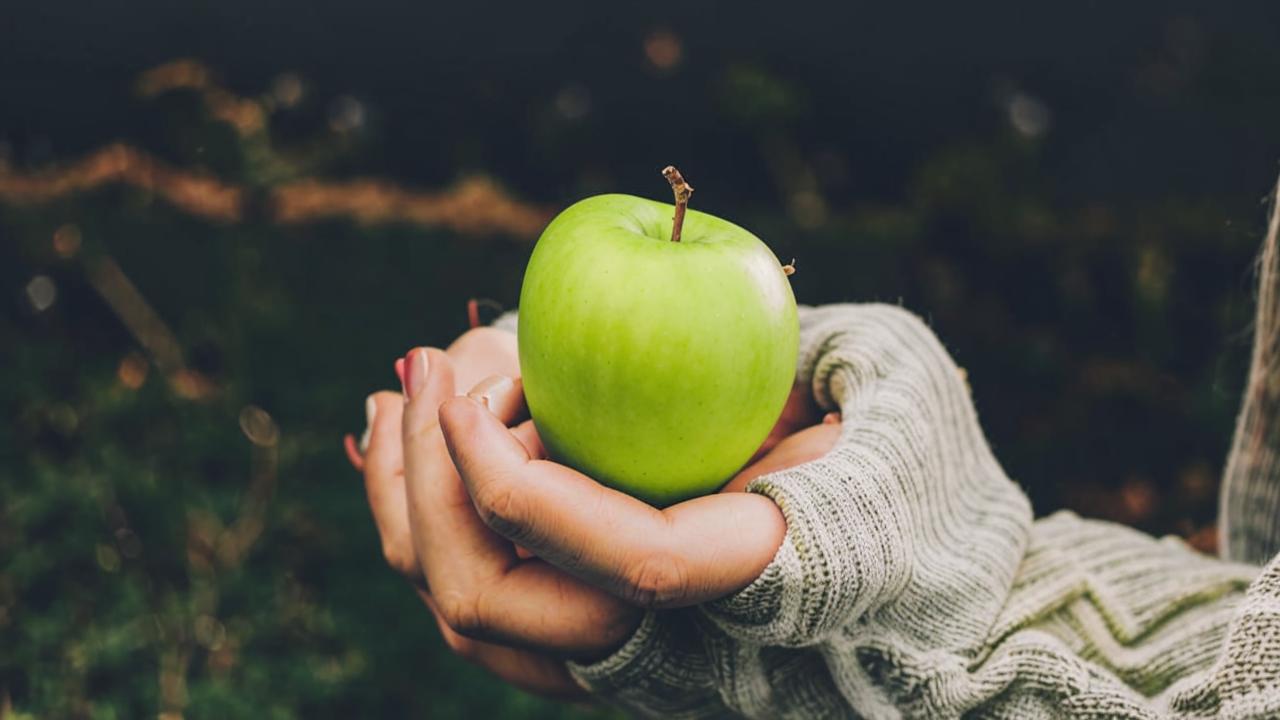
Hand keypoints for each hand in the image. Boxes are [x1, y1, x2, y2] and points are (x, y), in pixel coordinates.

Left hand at [347, 337, 838, 698]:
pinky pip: (469, 582)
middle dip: (427, 481)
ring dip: (403, 491)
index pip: (627, 567)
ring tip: (397, 386)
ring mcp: (600, 645)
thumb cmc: (879, 452)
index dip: (525, 488)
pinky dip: (419, 507)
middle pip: (492, 603)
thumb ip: (824, 379)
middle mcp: (666, 643)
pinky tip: (409, 427)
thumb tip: (736, 322)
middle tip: (424, 363)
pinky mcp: (565, 621)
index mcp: (759, 581)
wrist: (867, 545)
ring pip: (457, 603)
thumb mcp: (878, 395)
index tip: (473, 391)